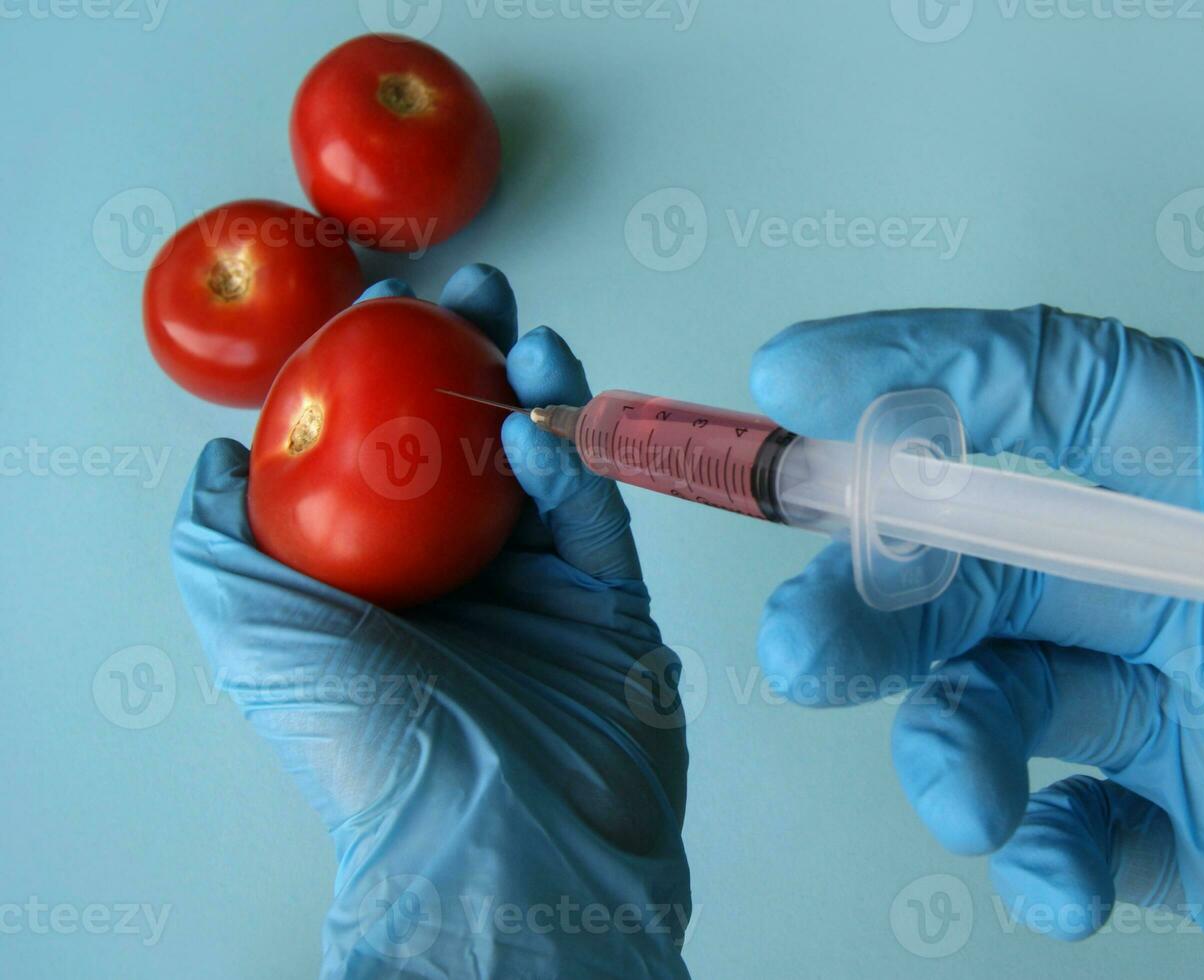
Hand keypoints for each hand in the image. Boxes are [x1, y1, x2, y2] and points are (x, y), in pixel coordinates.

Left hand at [172, 265, 691, 978]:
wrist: (490, 832)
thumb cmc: (362, 731)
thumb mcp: (243, 621)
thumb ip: (218, 533)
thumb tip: (221, 458)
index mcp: (377, 582)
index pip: (384, 450)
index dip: (384, 368)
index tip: (386, 303)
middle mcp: (458, 581)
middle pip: (472, 441)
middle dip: (475, 357)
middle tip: (479, 297)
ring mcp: (541, 594)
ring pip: (547, 468)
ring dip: (537, 395)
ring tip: (526, 340)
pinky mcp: (613, 610)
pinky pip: (597, 521)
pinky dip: (574, 469)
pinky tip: (542, 432)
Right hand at [750, 306, 1203, 976]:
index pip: (1076, 390)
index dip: (936, 368)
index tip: (805, 381)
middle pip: (995, 552)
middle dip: (881, 593)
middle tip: (803, 645)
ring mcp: (1184, 710)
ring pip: (1000, 691)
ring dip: (946, 743)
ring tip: (966, 805)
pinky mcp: (1183, 824)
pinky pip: (1068, 823)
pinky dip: (1036, 857)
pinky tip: (1062, 886)